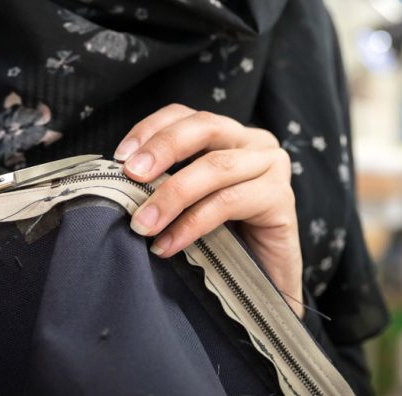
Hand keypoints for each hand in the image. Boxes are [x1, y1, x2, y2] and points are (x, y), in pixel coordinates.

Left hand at [117, 104, 302, 317]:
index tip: (120, 157)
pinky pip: (229, 202)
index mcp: (229, 135)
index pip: (186, 115)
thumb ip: (166, 182)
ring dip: (172, 195)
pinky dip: (193, 223)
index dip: (150, 130)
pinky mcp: (282, 199)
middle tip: (130, 176)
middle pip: (205, 126)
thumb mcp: (189, 202)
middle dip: (163, 148)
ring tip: (143, 224)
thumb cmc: (223, 241)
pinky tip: (169, 244)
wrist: (265, 286)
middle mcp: (255, 142)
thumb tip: (119, 179)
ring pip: (215, 166)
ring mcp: (273, 167)